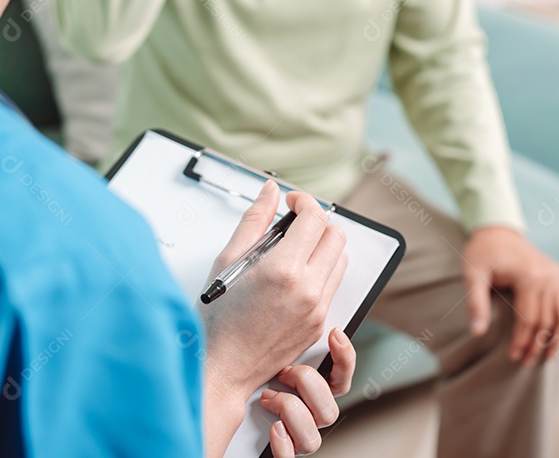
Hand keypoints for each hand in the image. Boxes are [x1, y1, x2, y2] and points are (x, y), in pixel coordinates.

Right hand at [201, 182, 348, 454]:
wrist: (224, 367)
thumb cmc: (219, 319)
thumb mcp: (229, 259)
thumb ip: (254, 219)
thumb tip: (270, 190)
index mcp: (283, 269)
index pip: (315, 218)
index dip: (304, 201)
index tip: (291, 202)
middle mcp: (307, 289)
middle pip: (336, 235)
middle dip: (317, 222)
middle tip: (295, 223)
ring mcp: (317, 309)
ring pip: (340, 260)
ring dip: (323, 246)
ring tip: (295, 249)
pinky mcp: (319, 323)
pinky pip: (332, 286)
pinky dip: (320, 271)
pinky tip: (295, 275)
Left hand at [462, 226, 558, 365]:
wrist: (497, 229)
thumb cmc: (482, 252)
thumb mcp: (472, 275)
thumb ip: (476, 303)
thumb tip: (478, 333)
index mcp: (529, 276)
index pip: (529, 319)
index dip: (521, 341)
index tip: (512, 357)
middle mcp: (548, 276)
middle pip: (546, 320)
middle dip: (536, 345)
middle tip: (524, 362)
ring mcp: (556, 275)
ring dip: (555, 339)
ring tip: (546, 358)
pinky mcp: (557, 275)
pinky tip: (554, 339)